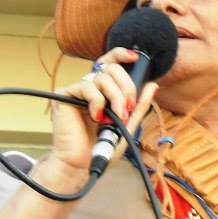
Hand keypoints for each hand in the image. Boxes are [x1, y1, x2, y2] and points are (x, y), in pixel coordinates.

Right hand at [50, 47, 159, 173]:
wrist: (81, 164)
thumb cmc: (101, 148)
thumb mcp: (127, 125)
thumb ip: (138, 106)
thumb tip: (153, 85)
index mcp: (103, 91)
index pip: (110, 64)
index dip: (121, 54)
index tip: (135, 57)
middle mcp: (89, 88)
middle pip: (111, 68)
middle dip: (125, 87)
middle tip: (127, 108)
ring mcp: (76, 91)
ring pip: (102, 77)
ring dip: (115, 97)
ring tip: (114, 118)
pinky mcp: (64, 95)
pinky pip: (86, 87)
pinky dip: (97, 102)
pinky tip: (96, 117)